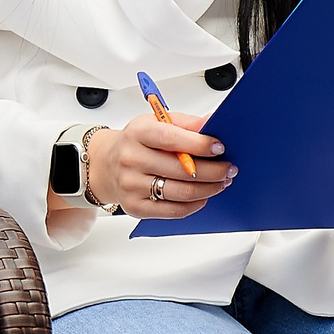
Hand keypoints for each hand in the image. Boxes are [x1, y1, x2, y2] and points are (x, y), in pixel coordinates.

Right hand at [93, 111, 235, 217]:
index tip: (219, 148)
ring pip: (182, 192)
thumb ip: (186, 123)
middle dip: (214, 171)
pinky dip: (195, 204)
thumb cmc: (136, 143)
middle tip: (228, 169)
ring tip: (221, 182)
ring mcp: (132, 185)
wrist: (105, 164)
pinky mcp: (136, 206)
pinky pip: (174, 211)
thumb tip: (213, 122)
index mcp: (137, 134)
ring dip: (209, 189)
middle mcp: (131, 159)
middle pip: (182, 170)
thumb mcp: (155, 123)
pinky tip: (203, 196)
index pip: (171, 139)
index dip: (200, 144)